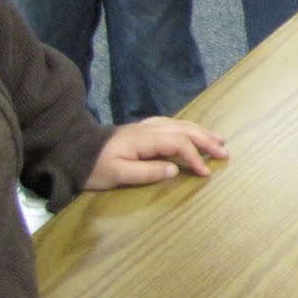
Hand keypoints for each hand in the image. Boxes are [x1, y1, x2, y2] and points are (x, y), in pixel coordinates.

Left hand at [84, 116, 228, 190]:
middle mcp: (149, 128)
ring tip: (218, 139)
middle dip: (206, 141)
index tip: (205, 173)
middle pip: (185, 130)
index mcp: (144, 139)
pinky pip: (172, 123)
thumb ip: (146, 172)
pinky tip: (192, 131)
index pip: (178, 144)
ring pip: (180, 124)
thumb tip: (174, 170)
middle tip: (224, 153)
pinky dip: (187, 127)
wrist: (73, 149)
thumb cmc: (94, 167)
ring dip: (201, 131)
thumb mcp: (116, 175)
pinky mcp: (141, 128)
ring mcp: (145, 126)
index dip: (194, 158)